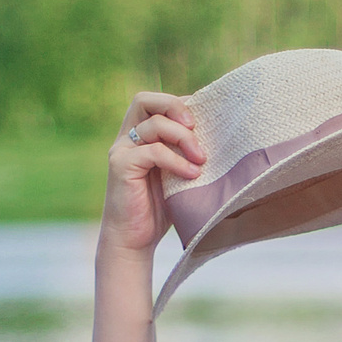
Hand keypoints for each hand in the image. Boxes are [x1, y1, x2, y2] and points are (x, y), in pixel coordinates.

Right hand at [100, 93, 203, 259]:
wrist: (134, 241)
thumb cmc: (159, 209)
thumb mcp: (178, 174)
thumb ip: (186, 152)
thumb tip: (219, 133)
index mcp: (139, 136)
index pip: (156, 103)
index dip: (180, 105)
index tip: (204, 122)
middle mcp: (127, 138)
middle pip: (145, 100)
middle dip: (175, 107)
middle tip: (196, 127)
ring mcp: (121, 150)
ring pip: (153, 124)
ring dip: (183, 138)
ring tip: (201, 159)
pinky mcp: (121, 166)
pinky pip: (152, 151)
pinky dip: (176, 160)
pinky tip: (191, 174)